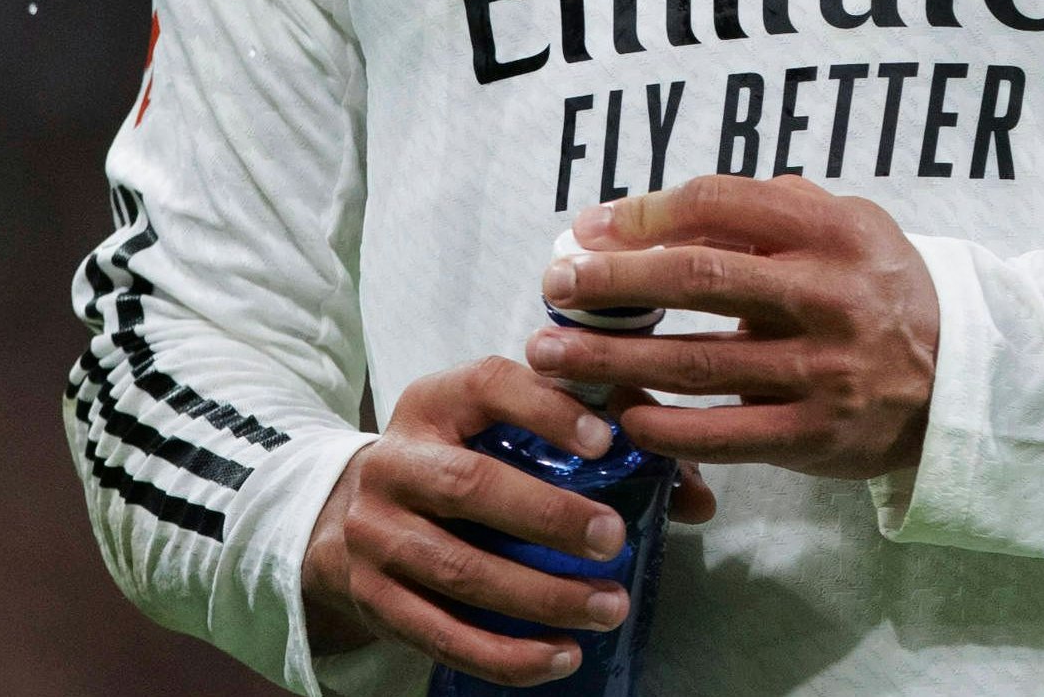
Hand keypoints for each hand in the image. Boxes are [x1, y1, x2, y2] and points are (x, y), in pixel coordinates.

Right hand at [299, 358, 711, 686]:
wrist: (348, 517)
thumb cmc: (458, 463)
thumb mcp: (502, 432)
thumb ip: (597, 445)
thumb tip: (695, 495)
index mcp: (434, 403)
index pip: (490, 387)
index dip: (549, 409)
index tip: (608, 441)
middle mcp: (395, 463)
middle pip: (470, 487)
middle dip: (549, 516)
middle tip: (615, 540)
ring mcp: (377, 535)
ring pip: (461, 571)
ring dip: (541, 597)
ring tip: (608, 607)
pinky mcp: (376, 599)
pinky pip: (443, 635)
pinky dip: (505, 655)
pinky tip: (560, 656)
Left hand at [527, 175, 940, 481]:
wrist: (960, 380)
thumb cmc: (882, 290)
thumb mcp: (849, 226)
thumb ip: (771, 208)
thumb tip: (658, 210)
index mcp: (831, 230)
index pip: (718, 205)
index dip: (644, 213)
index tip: (590, 228)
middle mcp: (826, 295)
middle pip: (697, 276)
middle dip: (613, 280)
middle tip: (555, 285)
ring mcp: (821, 371)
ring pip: (696, 361)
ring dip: (614, 358)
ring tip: (553, 354)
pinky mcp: (814, 435)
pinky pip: (722, 434)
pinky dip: (665, 426)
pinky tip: (623, 415)